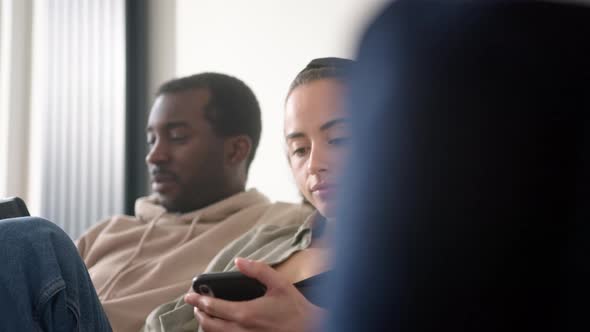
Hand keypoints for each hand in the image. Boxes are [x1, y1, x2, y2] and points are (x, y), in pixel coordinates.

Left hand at [184, 258, 324, 331]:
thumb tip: (240, 261)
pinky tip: (222, 326)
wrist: (312, 330)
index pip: (213, 307)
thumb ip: (258, 270)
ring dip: (206, 326)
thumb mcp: (280, 284)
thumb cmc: (296, 309)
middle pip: (209, 325)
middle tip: (196, 305)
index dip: (198, 300)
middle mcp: (241, 330)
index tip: (189, 295)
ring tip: (205, 316)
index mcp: (246, 313)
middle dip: (199, 314)